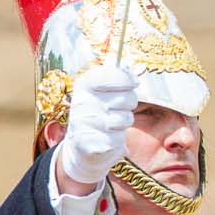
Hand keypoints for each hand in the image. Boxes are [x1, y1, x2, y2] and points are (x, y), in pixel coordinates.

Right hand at [55, 63, 136, 194]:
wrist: (80, 148)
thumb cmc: (97, 114)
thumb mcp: (100, 91)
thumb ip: (114, 77)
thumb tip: (128, 66)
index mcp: (84, 84)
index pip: (113, 75)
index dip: (127, 79)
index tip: (134, 83)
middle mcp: (82, 101)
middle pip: (127, 98)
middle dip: (129, 104)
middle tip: (119, 109)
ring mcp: (84, 123)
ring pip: (125, 120)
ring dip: (123, 125)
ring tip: (111, 126)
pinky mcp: (89, 144)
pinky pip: (119, 140)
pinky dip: (117, 142)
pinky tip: (107, 141)